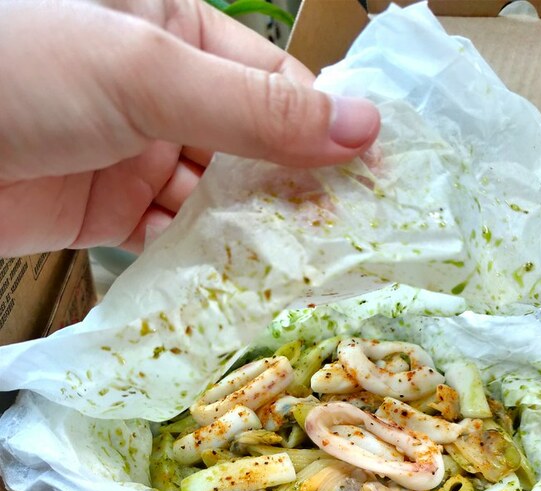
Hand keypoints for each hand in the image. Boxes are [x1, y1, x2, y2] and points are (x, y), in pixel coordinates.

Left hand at [0, 0, 379, 255]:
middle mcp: (161, 91)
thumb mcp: (147, 74)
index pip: (273, 81)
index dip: (324, 127)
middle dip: (292, 191)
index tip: (373, 177)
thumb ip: (253, 108)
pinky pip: (172, 238)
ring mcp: (136, 153)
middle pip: (251, 146)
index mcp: (175, 28)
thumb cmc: (19, 73)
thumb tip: (360, 129)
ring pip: (216, 200)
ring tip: (301, 270)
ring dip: (251, 233)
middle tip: (347, 239)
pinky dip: (201, 261)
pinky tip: (235, 282)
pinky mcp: (110, 210)